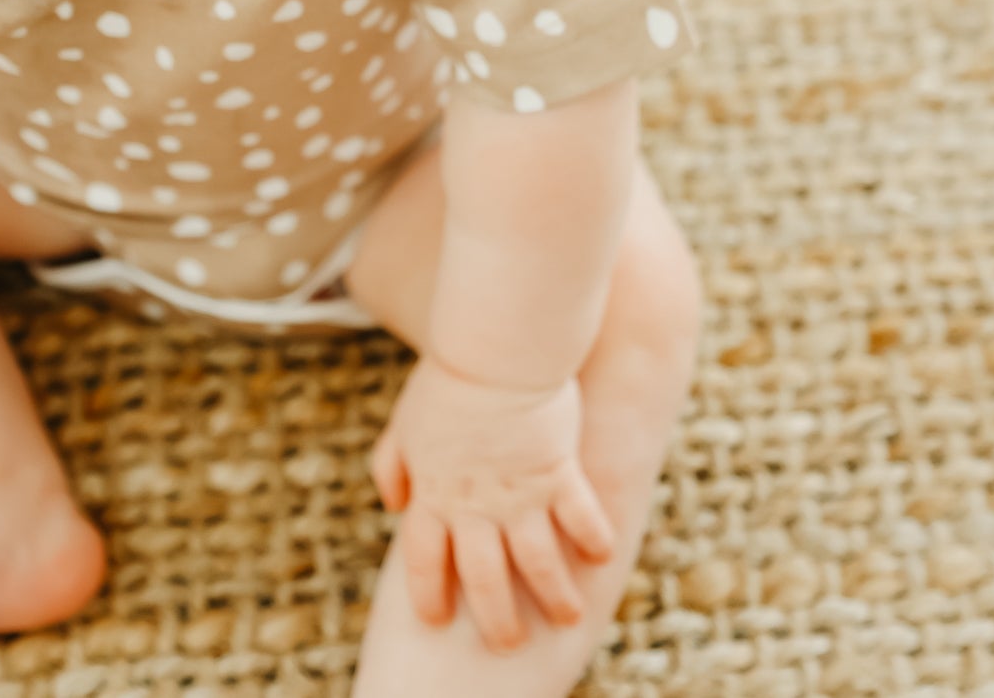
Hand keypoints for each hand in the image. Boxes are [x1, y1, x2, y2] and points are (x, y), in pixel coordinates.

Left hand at [368, 353, 616, 652]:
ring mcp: (518, 493)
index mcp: (432, 495)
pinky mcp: (557, 471)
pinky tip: (602, 556)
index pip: (425, 561)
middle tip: (508, 643)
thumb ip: (392, 465)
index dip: (429, 595)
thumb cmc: (448, 381)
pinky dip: (592, 540)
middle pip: (483, 578)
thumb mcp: (404, 424)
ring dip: (552, 596)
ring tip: (566, 616)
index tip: (436, 618)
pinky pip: (579, 517)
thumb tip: (394, 504)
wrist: (492, 350)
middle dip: (496, 617)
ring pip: (536, 563)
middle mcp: (474, 505)